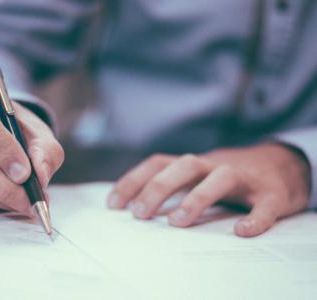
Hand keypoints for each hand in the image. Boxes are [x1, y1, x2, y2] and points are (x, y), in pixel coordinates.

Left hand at [107, 144, 309, 236]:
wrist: (283, 166)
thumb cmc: (228, 177)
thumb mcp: (197, 176)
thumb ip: (171, 186)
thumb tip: (132, 208)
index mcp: (194, 164)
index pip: (158, 163)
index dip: (134, 180)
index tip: (114, 204)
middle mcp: (215, 165)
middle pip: (184, 166)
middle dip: (159, 187)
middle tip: (139, 214)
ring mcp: (245, 177)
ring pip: (222, 177)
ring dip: (198, 197)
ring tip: (177, 222)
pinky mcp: (273, 193)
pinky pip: (266, 204)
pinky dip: (255, 217)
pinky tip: (242, 231)